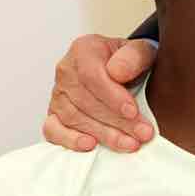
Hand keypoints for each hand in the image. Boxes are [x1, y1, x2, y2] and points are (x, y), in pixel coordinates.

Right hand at [43, 35, 157, 151]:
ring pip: (74, 118)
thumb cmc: (130, 61)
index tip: (133, 112)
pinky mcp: (54, 114)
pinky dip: (70, 140)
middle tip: (142, 134)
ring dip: (103, 134)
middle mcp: (66, 70)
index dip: (113, 97)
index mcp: (84, 50)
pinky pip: (53, 130)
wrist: (122, 69)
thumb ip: (134, 56)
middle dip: (116, 122)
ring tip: (129, 143)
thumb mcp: (141, 51)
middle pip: (85, 101)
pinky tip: (90, 145)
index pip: (92, 76)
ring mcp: (57, 93)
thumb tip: (117, 72)